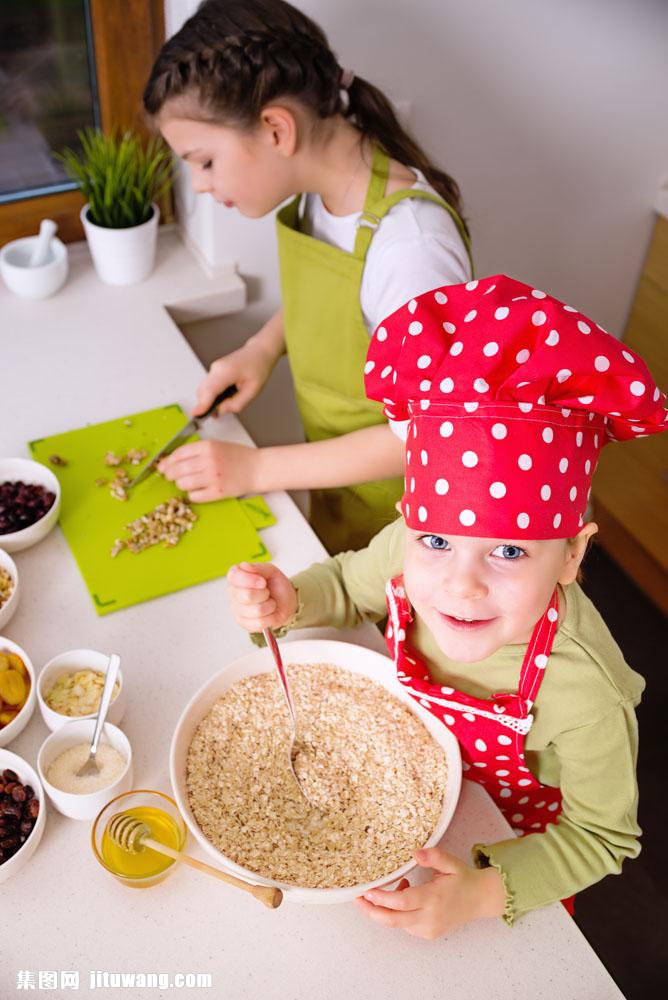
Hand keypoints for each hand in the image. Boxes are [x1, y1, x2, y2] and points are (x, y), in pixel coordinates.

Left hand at [158, 440, 259, 501]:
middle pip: (178, 470)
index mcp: (208, 446)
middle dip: (170, 475)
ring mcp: (213, 478)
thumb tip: (171, 461)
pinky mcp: (218, 492)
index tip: (163, 466)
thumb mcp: (216, 445)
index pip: (178, 454)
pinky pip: (194, 496)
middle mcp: (209, 461)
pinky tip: (198, 491)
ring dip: (181, 485)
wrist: (258, 468)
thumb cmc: (238, 457)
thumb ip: (196, 451)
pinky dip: (192, 495)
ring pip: (183, 484)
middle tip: (171, 477)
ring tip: (187, 483)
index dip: (167, 462)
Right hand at [193, 339, 276, 417]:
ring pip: (204, 390)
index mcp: (227, 372)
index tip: (196, 414)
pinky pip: (208, 386)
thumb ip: (237, 403)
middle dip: (207, 405)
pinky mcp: (214, 371)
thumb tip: (222, 410)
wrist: (259, 353)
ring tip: (224, 406)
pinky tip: (223, 398)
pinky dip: (212, 395)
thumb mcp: (253, 390)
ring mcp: (214, 369)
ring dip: (210, 400)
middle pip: (203, 392)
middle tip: (216, 416)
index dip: (203, 403)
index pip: (210, 390)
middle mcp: (217, 369)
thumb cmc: (258, 368)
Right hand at [228, 562, 298, 631]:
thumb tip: (244, 566)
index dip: (250, 579)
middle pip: (247, 595)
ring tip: (269, 602)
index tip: (263, 582)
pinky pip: (260, 623)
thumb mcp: (271, 571)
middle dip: (264, 593)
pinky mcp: (244, 624)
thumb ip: (258, 567)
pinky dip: (270, 617)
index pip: (234, 576)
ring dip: (270, 605)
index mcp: (236, 578)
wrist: (286, 602)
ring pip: (257, 610)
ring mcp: (237, 610)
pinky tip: (268, 612)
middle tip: (267, 592)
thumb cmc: (276, 586)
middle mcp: (233, 594)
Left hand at [354, 847, 505, 938]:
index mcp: (433, 898)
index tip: (366, 891)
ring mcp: (429, 929)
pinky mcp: (428, 934)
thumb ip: (433, 856)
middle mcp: (430, 917)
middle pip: (393, 920)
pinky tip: (403, 895)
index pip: (401, 902)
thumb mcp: (451, 862)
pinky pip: (406, 925)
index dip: (381, 898)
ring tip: (384, 890)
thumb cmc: (463, 879)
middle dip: (371, 910)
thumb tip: (415, 852)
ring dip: (385, 909)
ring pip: (397, 923)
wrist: (480, 900)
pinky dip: (398, 913)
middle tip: (357, 899)